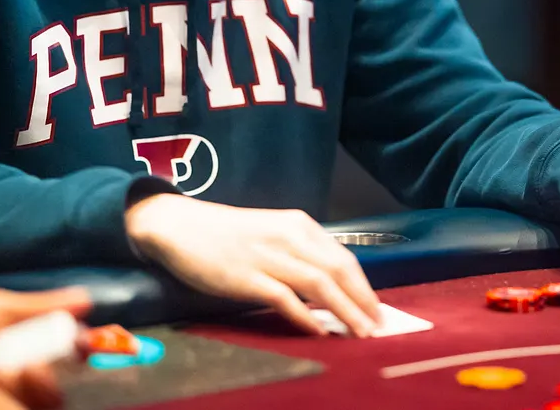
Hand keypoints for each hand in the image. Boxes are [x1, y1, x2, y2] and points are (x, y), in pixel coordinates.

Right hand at [125, 194, 384, 336]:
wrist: (181, 226)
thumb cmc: (230, 234)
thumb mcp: (274, 234)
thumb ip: (302, 254)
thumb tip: (332, 285)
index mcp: (300, 226)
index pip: (344, 258)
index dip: (364, 286)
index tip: (378, 310)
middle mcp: (289, 237)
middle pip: (338, 272)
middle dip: (362, 302)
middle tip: (378, 328)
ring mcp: (268, 256)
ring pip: (318, 285)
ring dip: (344, 311)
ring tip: (359, 334)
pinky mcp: (246, 276)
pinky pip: (284, 297)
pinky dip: (305, 315)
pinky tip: (319, 331)